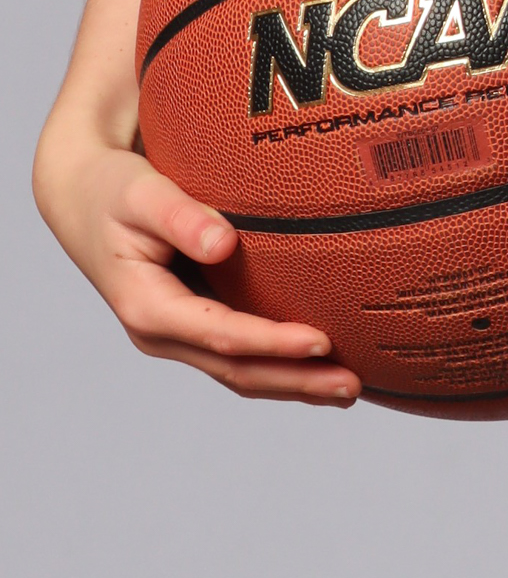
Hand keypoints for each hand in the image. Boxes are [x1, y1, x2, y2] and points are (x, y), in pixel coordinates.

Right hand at [35, 130, 360, 404]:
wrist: (84, 199)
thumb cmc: (115, 189)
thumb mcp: (140, 193)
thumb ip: (179, 216)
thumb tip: (222, 243)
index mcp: (146, 305)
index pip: (220, 335)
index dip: (272, 343)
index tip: (322, 341)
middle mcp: (160, 332)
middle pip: (236, 370)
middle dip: (296, 382)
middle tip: (352, 385)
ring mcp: (176, 336)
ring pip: (240, 373)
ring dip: (294, 385)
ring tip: (349, 388)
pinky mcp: (192, 328)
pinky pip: (240, 356)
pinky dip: (281, 366)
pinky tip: (321, 367)